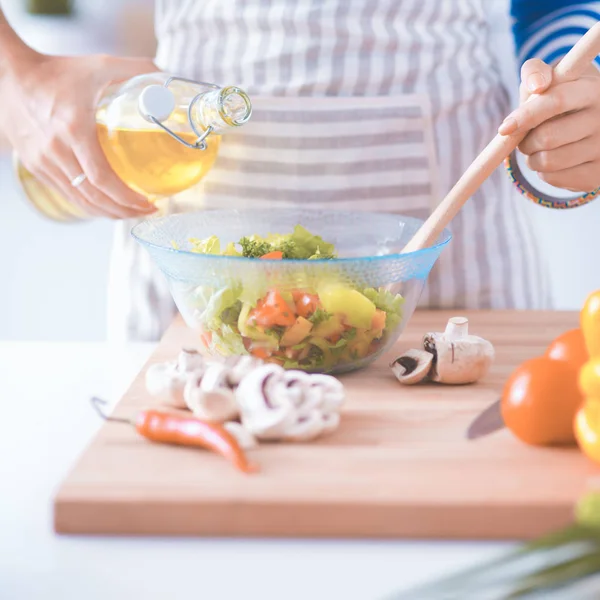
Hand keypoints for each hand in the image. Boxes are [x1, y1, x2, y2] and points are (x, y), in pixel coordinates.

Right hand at [0, 50, 158, 218]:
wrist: (12, 74)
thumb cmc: (57, 71)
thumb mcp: (99, 64)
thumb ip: (136, 69)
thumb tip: (166, 79)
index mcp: (74, 129)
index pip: (102, 178)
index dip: (127, 198)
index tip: (148, 203)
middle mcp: (55, 150)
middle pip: (94, 197)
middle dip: (123, 211)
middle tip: (146, 211)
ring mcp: (42, 161)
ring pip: (80, 200)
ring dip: (107, 212)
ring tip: (130, 212)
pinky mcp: (35, 165)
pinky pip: (66, 194)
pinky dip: (89, 205)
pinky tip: (106, 204)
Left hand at [498, 58, 599, 192]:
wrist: (591, 125)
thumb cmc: (560, 98)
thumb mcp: (550, 79)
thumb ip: (535, 73)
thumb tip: (537, 85)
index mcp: (592, 90)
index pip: (555, 101)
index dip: (526, 115)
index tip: (504, 128)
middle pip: (546, 137)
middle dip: (525, 141)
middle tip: (526, 137)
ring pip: (547, 161)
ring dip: (532, 158)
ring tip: (540, 148)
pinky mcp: (596, 175)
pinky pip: (553, 178)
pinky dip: (543, 172)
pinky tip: (554, 160)